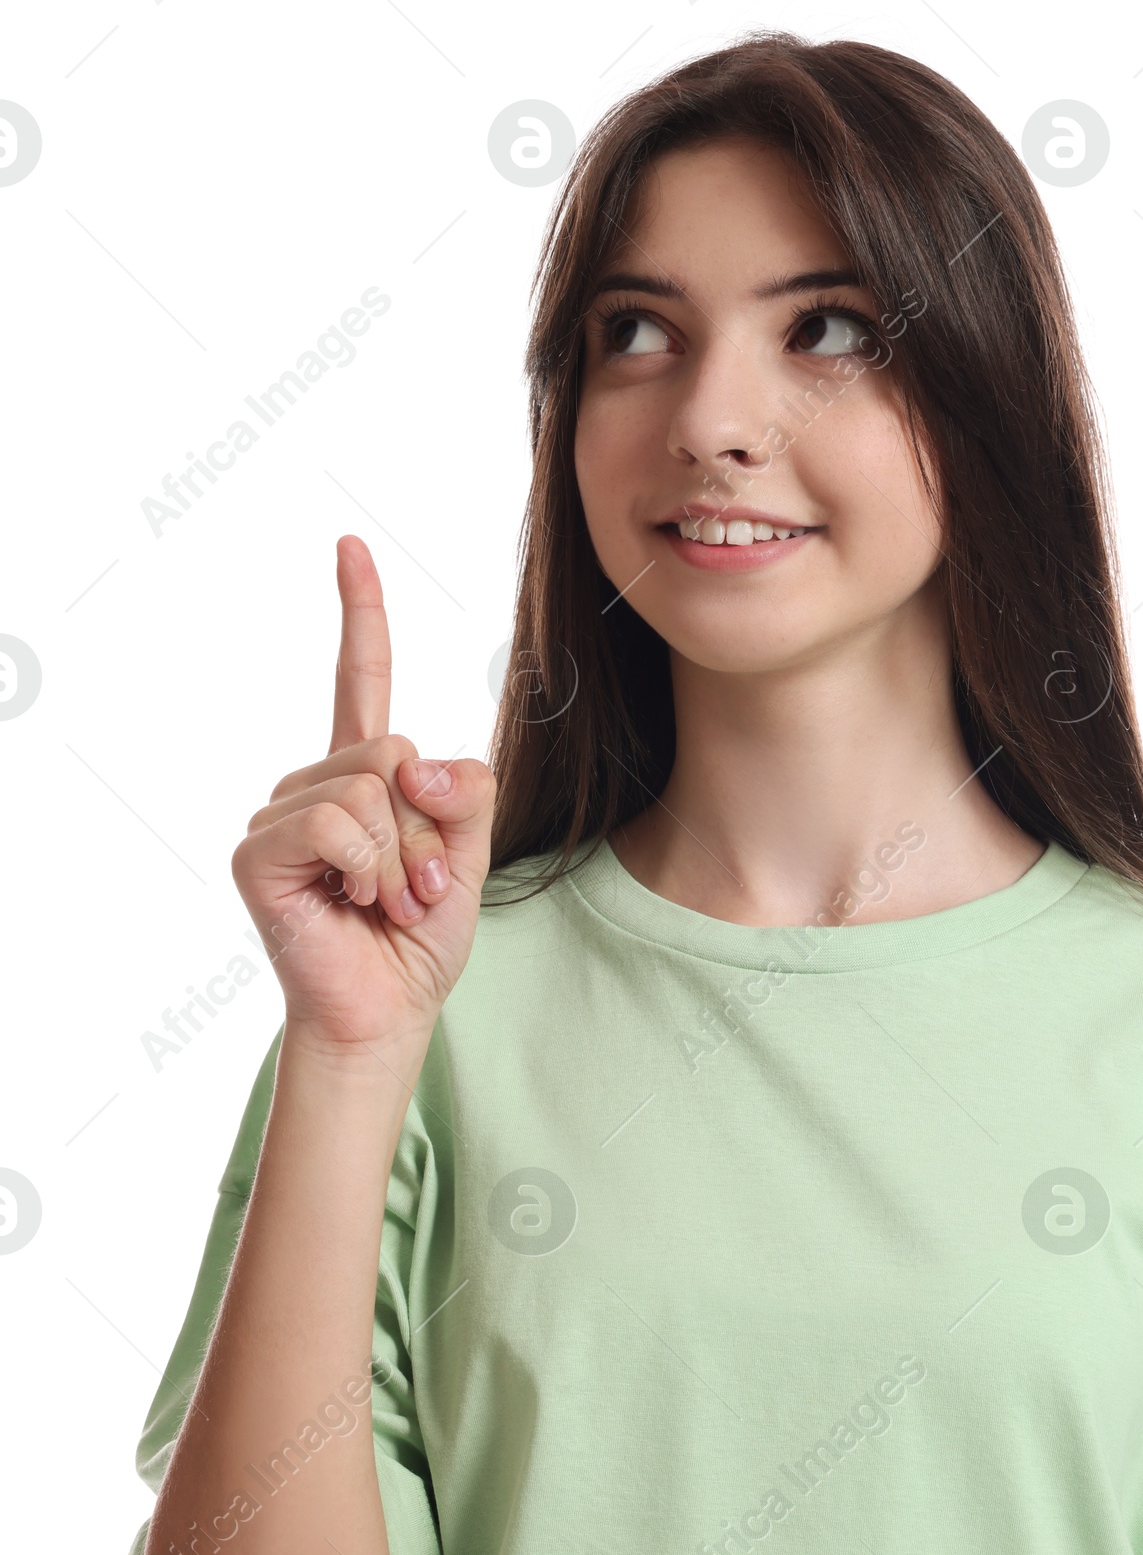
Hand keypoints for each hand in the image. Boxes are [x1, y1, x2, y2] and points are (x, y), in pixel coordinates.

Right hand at [231, 535, 496, 1057]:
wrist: (387, 1009)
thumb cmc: (419, 937)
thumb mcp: (470, 854)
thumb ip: (464, 790)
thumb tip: (410, 761)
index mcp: (366, 775)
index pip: (362, 679)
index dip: (360, 613)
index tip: (350, 546)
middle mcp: (316, 782)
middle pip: (394, 750)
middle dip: (428, 832)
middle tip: (414, 889)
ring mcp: (283, 812)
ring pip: (371, 788)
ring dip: (401, 860)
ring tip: (382, 902)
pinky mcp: (261, 849)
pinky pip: (336, 822)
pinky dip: (364, 866)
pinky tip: (349, 902)